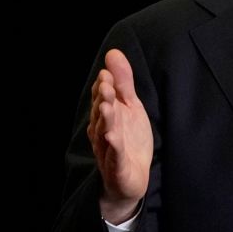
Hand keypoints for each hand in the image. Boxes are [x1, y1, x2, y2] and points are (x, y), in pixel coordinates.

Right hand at [87, 49, 152, 223]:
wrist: (130, 179)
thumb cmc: (129, 140)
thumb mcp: (130, 107)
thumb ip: (123, 82)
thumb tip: (113, 52)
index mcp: (105, 116)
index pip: (102, 99)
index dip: (104, 87)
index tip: (106, 73)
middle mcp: (103, 132)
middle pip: (101, 114)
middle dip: (104, 100)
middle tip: (107, 86)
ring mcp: (109, 150)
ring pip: (105, 133)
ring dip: (106, 120)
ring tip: (108, 107)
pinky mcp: (118, 168)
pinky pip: (115, 156)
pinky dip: (114, 147)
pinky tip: (113, 137)